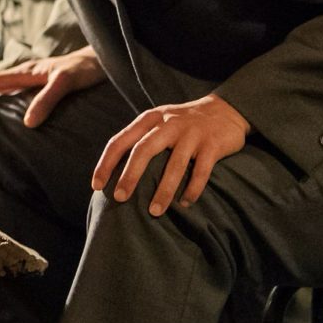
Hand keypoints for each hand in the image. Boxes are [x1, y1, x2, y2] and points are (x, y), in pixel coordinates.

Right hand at [0, 48, 105, 126]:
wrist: (103, 59)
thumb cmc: (85, 69)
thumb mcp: (65, 83)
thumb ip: (46, 100)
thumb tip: (27, 124)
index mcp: (25, 71)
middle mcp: (25, 73)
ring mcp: (33, 78)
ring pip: (2, 87)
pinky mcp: (42, 84)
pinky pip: (16, 92)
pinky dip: (4, 102)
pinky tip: (10, 116)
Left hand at [92, 94, 249, 216]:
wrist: (226, 110)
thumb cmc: (182, 123)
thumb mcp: (158, 122)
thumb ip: (140, 139)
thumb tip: (114, 173)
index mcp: (149, 119)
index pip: (120, 141)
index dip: (106, 163)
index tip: (96, 186)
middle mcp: (169, 124)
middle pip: (144, 150)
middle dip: (130, 176)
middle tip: (119, 198)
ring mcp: (192, 133)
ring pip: (174, 165)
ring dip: (164, 190)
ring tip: (155, 212)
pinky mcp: (212, 144)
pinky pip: (201, 171)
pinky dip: (192, 189)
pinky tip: (185, 203)